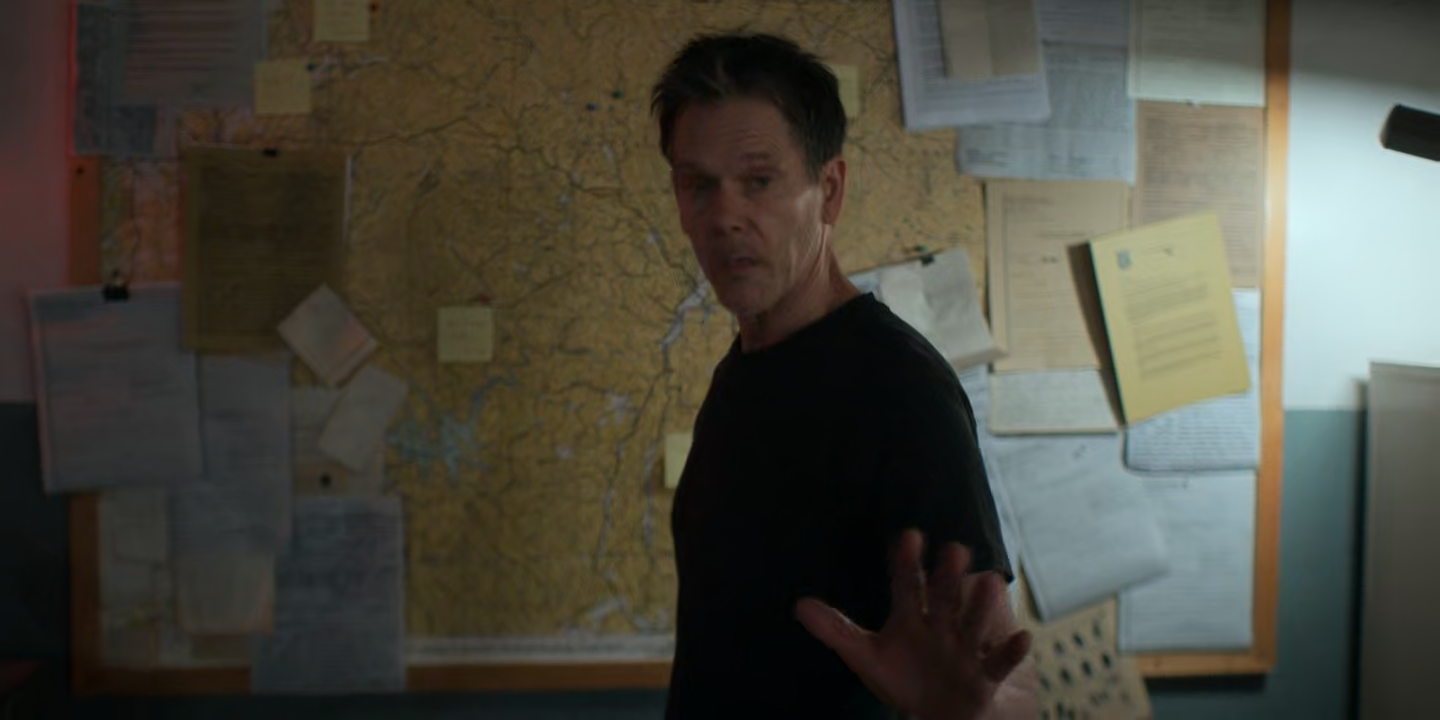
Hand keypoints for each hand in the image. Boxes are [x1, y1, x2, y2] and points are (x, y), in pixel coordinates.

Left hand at [795, 530, 1031, 719]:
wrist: (935, 713)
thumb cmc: (900, 677)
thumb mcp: (865, 655)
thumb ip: (835, 630)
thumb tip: (799, 605)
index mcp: (911, 616)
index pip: (907, 583)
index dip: (906, 561)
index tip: (908, 536)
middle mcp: (940, 624)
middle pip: (943, 596)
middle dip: (948, 575)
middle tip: (954, 549)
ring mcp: (964, 647)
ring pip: (973, 622)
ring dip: (980, 606)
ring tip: (988, 582)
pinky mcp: (984, 674)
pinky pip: (999, 662)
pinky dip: (1010, 651)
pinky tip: (1023, 637)